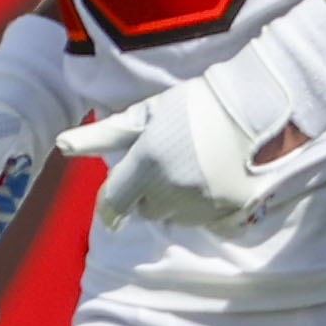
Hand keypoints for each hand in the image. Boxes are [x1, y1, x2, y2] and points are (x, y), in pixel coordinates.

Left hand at [56, 0, 325, 233]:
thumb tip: (62, 145)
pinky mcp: (233, 214)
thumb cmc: (199, 102)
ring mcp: (204, 207)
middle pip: (146, 209)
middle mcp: (171, 192)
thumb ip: (104, 135)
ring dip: (179, 201)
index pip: (113, 202)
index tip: (126, 184)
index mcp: (146, 166)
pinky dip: (210, 210)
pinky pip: (210, 224)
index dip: (116, 194)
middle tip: (171, 161)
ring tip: (198, 168)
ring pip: (177, 218)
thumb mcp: (148, 112)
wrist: (263, 104)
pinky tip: (219, 183)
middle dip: (150, 192)